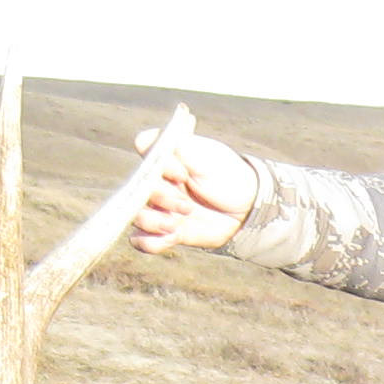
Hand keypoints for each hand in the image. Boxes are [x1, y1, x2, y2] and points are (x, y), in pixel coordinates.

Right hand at [131, 128, 259, 253]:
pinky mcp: (166, 232)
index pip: (144, 151)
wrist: (246, 210)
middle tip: (187, 206)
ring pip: (137, 216)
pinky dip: (151, 242)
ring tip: (176, 224)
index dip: (158, 165)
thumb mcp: (206, 155)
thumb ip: (179, 146)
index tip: (182, 174)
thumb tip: (144, 141)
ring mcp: (160, 208)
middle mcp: (158, 182)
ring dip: (154, 222)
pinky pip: (143, 241)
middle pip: (137, 189)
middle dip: (162, 199)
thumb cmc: (227, 176)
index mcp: (166, 158)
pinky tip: (170, 238)